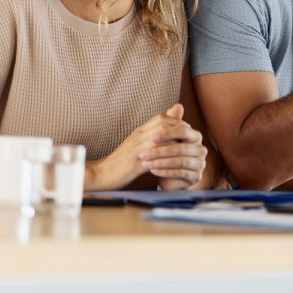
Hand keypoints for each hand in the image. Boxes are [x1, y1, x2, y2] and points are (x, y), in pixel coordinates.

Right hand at [87, 104, 206, 190]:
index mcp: (139, 132)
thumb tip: (166, 125)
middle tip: (191, 140)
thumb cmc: (122, 161)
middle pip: (164, 125)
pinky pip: (154, 158)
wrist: (101, 174)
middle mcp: (138, 137)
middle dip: (181, 131)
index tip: (187, 131)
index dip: (178, 123)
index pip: (162, 118)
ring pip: (161, 138)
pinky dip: (166, 159)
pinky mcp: (135, 164)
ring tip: (186, 150)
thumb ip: (153, 134)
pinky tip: (175, 164)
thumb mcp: (138, 145)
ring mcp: (136, 149)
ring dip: (177, 143)